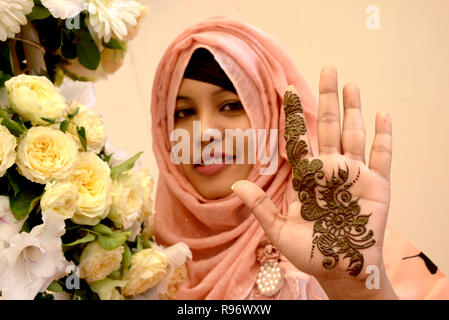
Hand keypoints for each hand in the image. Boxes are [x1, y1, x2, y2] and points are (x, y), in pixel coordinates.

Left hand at [232, 66, 395, 298]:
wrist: (341, 270)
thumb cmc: (310, 253)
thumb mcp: (279, 230)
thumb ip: (260, 206)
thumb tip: (234, 186)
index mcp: (308, 176)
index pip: (300, 137)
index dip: (296, 114)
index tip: (289, 89)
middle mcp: (330, 169)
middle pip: (329, 126)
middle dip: (328, 98)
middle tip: (327, 69)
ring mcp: (354, 175)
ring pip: (354, 133)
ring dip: (353, 109)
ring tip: (350, 84)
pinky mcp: (377, 185)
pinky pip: (382, 156)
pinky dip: (384, 136)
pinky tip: (382, 115)